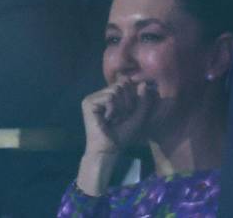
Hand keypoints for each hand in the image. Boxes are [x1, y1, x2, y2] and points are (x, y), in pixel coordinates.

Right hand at [75, 78, 158, 195]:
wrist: (108, 150)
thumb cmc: (122, 135)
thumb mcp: (137, 116)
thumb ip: (143, 100)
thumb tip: (143, 83)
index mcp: (108, 95)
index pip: (125, 82)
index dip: (132, 96)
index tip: (128, 113)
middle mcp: (99, 94)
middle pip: (121, 84)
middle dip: (127, 102)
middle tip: (121, 118)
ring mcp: (92, 97)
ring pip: (116, 90)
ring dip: (121, 107)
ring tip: (115, 119)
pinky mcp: (88, 103)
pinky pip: (109, 97)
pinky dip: (114, 109)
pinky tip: (108, 120)